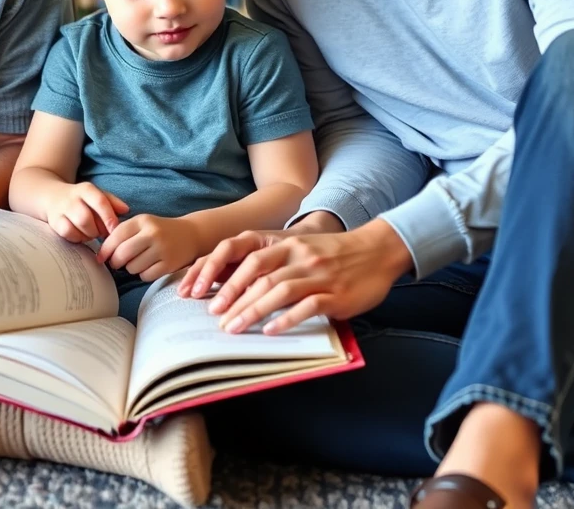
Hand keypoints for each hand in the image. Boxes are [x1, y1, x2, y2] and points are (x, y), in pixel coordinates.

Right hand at [46, 183, 128, 242]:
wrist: (52, 196)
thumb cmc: (82, 199)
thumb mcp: (97, 195)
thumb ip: (112, 202)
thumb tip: (126, 210)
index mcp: (86, 189)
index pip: (100, 201)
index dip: (109, 217)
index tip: (115, 229)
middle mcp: (72, 198)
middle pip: (86, 218)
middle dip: (98, 230)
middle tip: (103, 233)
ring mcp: (61, 210)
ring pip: (77, 226)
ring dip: (89, 235)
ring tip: (93, 234)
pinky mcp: (54, 221)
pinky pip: (67, 233)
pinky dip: (77, 238)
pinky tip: (81, 236)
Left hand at [97, 215, 200, 281]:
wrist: (190, 234)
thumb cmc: (160, 230)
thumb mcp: (143, 223)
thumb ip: (124, 232)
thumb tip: (102, 251)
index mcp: (143, 220)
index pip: (116, 235)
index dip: (105, 249)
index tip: (101, 257)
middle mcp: (152, 233)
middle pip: (122, 254)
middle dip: (115, 262)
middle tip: (116, 263)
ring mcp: (162, 249)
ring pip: (133, 267)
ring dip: (131, 268)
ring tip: (138, 261)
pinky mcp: (169, 264)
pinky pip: (145, 276)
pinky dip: (143, 274)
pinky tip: (149, 266)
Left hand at [186, 219, 412, 334]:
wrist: (376, 250)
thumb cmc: (332, 254)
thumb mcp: (299, 249)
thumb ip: (272, 263)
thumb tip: (234, 286)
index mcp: (285, 242)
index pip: (242, 252)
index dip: (217, 270)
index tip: (197, 290)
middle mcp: (297, 254)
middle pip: (257, 272)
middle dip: (232, 294)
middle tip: (215, 316)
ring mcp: (317, 273)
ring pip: (278, 290)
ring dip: (253, 310)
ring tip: (234, 328)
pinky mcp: (335, 293)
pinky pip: (307, 306)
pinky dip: (286, 319)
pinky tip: (271, 331)